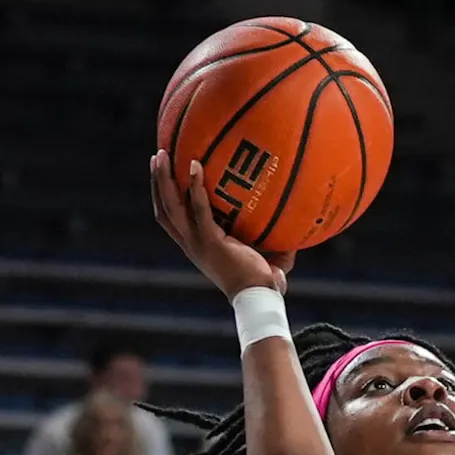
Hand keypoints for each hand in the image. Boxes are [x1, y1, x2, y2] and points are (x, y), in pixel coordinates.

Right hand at [150, 150, 294, 299]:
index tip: (164, 176)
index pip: (172, 221)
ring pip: (170, 206)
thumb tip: (296, 229)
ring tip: (160, 154)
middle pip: (164, 209)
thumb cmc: (265, 283)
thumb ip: (277, 244)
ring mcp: (198, 243)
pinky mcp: (210, 241)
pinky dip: (194, 186)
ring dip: (164, 179)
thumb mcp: (268, 258)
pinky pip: (198, 208)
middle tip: (157, 157)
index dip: (164, 198)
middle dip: (157, 183)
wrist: (260, 299)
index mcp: (198, 248)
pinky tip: (195, 165)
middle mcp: (192, 245)